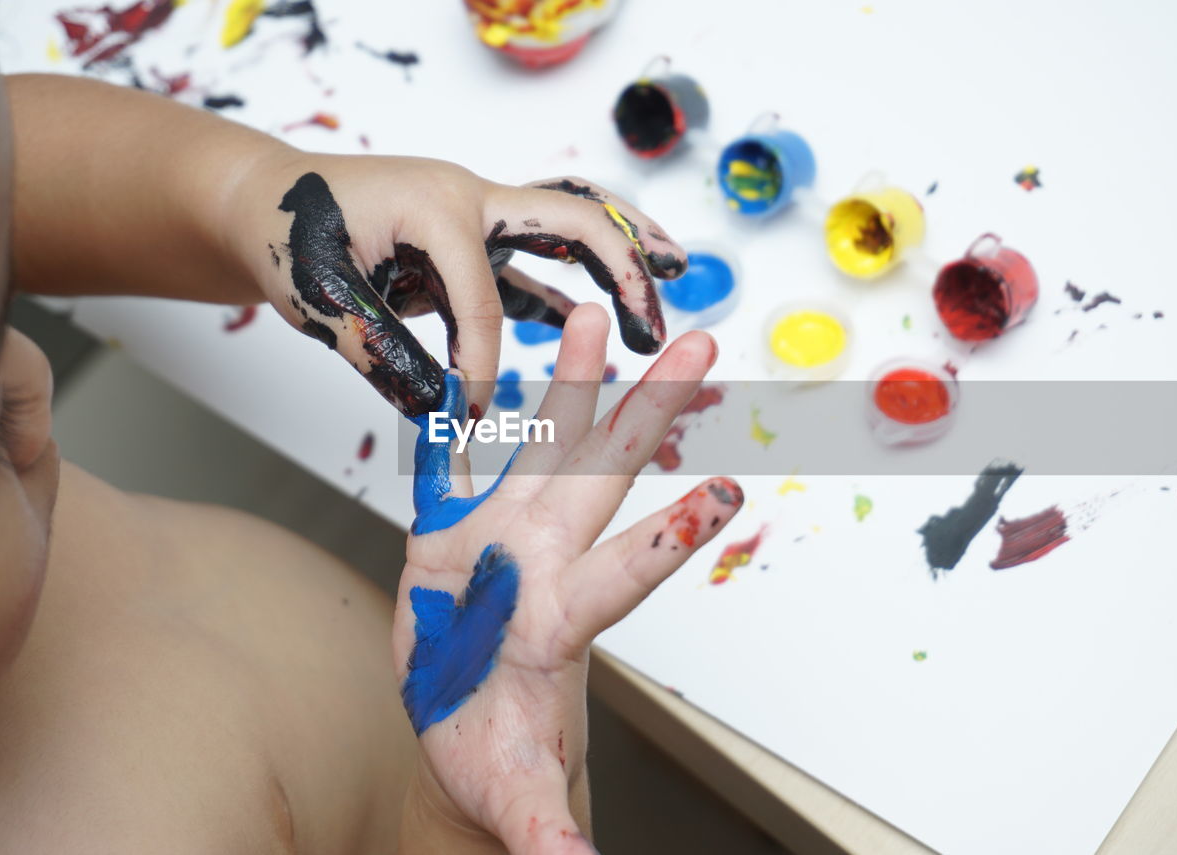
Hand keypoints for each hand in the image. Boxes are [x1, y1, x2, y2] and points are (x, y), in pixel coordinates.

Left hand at [237, 153, 686, 416]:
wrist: (260, 198)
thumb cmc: (284, 232)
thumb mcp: (321, 296)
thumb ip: (379, 349)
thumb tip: (438, 410)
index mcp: (439, 208)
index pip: (485, 300)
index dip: (483, 366)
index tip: (471, 420)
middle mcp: (471, 201)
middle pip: (575, 219)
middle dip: (626, 268)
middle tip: (657, 323)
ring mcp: (476, 217)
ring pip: (567, 227)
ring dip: (620, 254)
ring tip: (671, 276)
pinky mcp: (469, 243)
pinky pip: (530, 267)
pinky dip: (565, 290)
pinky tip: (592, 320)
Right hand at [394, 304, 743, 853]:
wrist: (463, 723)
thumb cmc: (496, 753)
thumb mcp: (515, 797)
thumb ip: (546, 829)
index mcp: (562, 621)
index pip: (626, 572)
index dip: (671, 537)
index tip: (727, 495)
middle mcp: (544, 560)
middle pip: (604, 474)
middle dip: (650, 410)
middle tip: (704, 345)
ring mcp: (500, 537)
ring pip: (541, 445)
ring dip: (567, 382)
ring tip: (589, 316)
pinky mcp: (450, 532)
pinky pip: (456, 464)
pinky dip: (460, 417)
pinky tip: (472, 361)